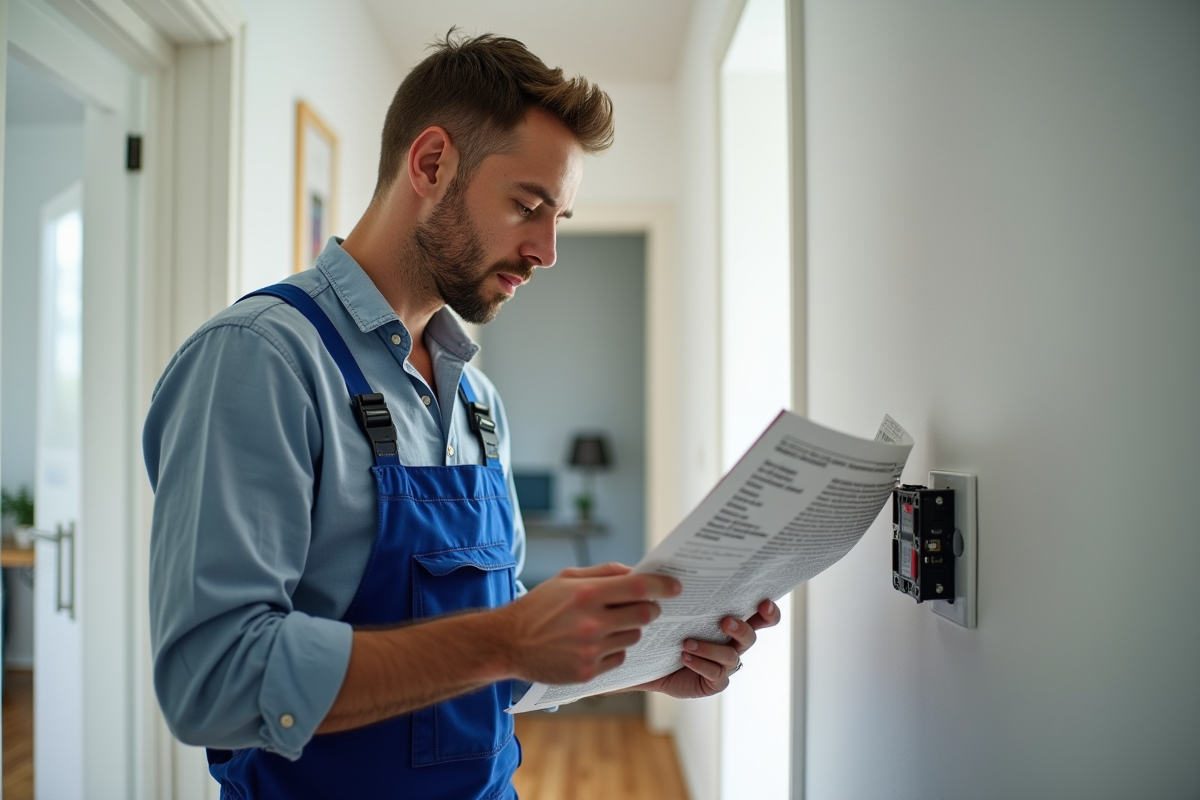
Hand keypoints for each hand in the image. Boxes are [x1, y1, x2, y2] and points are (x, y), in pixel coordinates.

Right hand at [494, 562, 681, 684]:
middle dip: (649, 608)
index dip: (662, 585)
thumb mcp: (566, 579)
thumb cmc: (538, 607)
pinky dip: (614, 650)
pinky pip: (619, 659)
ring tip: (607, 625)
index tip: (675, 586)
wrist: (508, 643)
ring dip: (629, 629)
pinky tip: (595, 644)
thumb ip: (604, 573)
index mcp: (586, 594)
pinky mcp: (588, 672)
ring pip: (634, 637)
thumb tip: (635, 572)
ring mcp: (591, 650)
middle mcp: (592, 623)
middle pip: (644, 614)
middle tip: (643, 606)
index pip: (638, 588)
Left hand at [630, 598, 781, 698]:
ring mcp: (724, 664)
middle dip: (741, 628)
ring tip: (687, 643)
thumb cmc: (667, 629)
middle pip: (750, 636)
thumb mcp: (674, 608)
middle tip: (725, 621)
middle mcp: (732, 643)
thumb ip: (681, 591)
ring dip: (710, 648)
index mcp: (730, 622)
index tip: (764, 602)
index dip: (768, 612)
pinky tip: (685, 657)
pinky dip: (701, 665)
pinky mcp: (713, 682)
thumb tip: (673, 570)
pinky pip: (716, 675)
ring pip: (730, 656)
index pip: (759, 616)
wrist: (651, 661)